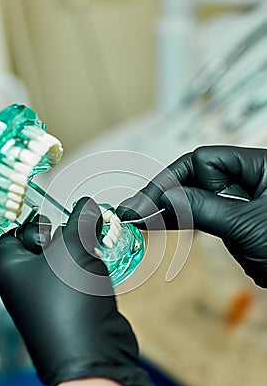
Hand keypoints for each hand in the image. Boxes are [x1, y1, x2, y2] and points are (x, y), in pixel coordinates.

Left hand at [0, 197, 152, 385]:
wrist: (93, 354)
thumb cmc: (70, 304)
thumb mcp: (73, 250)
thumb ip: (81, 221)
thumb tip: (87, 206)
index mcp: (13, 269)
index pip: (13, 234)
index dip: (33, 220)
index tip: (54, 209)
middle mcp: (27, 285)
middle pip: (42, 246)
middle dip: (65, 233)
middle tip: (83, 223)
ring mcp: (50, 298)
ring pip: (64, 263)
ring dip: (82, 250)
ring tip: (98, 239)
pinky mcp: (73, 307)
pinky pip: (79, 279)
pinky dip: (91, 268)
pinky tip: (104, 262)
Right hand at [117, 145, 266, 287]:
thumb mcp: (245, 223)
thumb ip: (203, 206)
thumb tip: (166, 195)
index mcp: (257, 166)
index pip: (202, 161)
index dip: (173, 179)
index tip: (149, 201)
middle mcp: (245, 180)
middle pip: (193, 178)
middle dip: (162, 194)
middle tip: (131, 211)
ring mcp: (238, 202)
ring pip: (194, 199)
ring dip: (165, 209)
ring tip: (135, 219)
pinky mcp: (234, 224)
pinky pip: (201, 217)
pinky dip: (180, 221)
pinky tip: (157, 224)